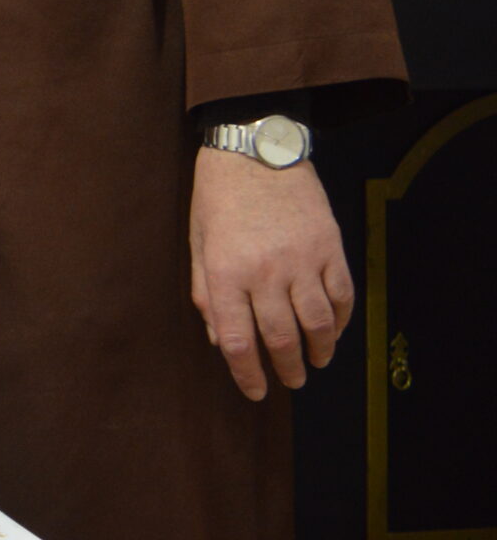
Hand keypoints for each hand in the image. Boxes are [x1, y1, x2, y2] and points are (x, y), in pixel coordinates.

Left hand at [189, 146, 354, 399]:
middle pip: (281, 339)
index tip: (255, 392)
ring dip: (319, 351)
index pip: (237, 340)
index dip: (247, 374)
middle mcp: (265, 271)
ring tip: (315, 364)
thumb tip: (219, 339)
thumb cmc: (217, 195)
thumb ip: (206, 292)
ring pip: (317, 324)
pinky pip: (342, 296)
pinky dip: (340, 322)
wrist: (255, 148)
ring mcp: (302, 260)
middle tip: (291, 383)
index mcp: (225, 271)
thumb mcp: (198, 240)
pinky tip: (333, 332)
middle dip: (286, 369)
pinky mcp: (330, 247)